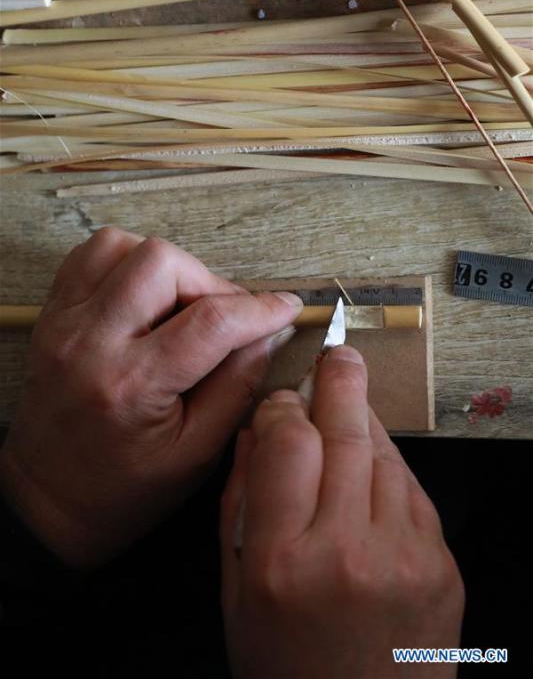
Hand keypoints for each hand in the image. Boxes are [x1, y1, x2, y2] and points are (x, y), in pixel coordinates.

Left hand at [0, 228, 301, 566]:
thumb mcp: (198, 454)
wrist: (49, 500)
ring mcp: (63, 323)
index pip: (211, 321)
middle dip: (209, 282)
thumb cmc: (124, 491)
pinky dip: (127, 261)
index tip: (287, 307)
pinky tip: (147, 296)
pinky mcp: (52, 315)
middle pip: (162, 262)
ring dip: (166, 266)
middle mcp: (88, 343)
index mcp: (130, 386)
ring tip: (181, 307)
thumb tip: (269, 332)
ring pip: (121, 245)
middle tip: (224, 319)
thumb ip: (238, 385)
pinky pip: (90, 254)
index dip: (261, 308)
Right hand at [221, 346, 464, 678]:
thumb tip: (255, 431)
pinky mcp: (442, 564)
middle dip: (339, 382)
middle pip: (345, 433)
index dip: (284, 405)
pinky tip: (371, 470)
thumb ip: (240, 504)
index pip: (287, 442)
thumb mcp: (235, 594)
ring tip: (348, 410)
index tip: (281, 399)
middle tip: (337, 354)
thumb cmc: (286, 665)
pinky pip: (412, 489)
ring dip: (365, 423)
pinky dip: (389, 467)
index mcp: (280, 562)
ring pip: (385, 453)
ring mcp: (405, 557)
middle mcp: (347, 553)